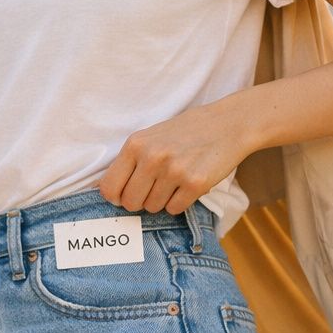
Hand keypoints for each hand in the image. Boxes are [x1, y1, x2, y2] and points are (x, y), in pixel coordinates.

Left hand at [96, 99, 256, 213]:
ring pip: (153, 207)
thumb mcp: (151, 137)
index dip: (117, 197)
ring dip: (162, 200)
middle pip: (131, 203)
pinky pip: (174, 209)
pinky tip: (187, 184)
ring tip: (175, 180)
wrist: (227, 124)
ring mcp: (174, 171)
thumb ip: (130, 161)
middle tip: (155, 188)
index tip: (126, 194)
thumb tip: (106, 192)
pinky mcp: (195, 183)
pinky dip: (179, 202)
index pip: (109, 188)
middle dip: (141, 201)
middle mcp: (152, 157)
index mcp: (136, 144)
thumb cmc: (186, 132)